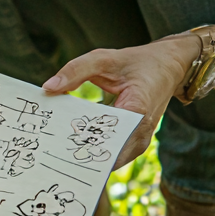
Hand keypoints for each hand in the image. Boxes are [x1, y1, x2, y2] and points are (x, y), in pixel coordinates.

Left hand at [42, 38, 197, 168]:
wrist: (167, 67)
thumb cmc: (136, 62)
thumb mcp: (104, 59)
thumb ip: (75, 71)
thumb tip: (47, 88)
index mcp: (136, 111)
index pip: (103, 136)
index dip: (78, 142)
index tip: (55, 146)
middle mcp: (141, 132)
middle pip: (105, 151)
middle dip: (79, 152)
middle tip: (50, 152)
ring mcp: (140, 140)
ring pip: (110, 157)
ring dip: (86, 153)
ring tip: (58, 151)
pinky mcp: (136, 141)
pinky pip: (114, 152)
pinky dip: (96, 148)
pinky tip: (74, 144)